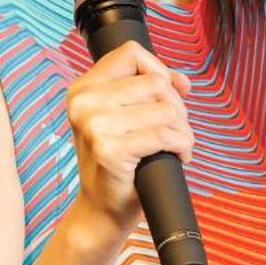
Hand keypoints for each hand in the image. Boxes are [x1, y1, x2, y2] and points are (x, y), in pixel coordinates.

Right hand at [65, 41, 192, 231]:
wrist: (102, 211)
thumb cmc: (117, 164)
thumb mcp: (123, 118)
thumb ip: (148, 91)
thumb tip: (183, 82)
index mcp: (82, 89)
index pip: (130, 53)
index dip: (159, 69)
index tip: (168, 93)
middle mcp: (84, 103)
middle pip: (155, 82)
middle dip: (176, 107)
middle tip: (173, 130)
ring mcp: (95, 126)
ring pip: (166, 108)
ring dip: (182, 129)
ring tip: (175, 146)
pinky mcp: (111, 150)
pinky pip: (165, 134)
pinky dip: (182, 146)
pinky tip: (178, 156)